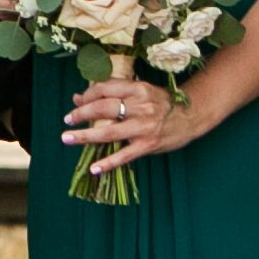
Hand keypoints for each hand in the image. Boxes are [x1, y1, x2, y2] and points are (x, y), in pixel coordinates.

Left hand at [61, 71, 210, 177]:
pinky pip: (124, 155)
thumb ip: (112, 94)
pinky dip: (108, 163)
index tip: (76, 102)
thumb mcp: (140, 92)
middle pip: (102, 108)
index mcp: (137, 89)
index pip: (104, 89)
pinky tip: (94, 169)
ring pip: (108, 132)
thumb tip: (79, 97)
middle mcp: (140, 106)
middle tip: (67, 120)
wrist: (192, 117)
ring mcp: (144, 127)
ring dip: (84, 136)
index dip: (87, 96)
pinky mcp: (148, 145)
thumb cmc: (161, 103)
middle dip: (80, 114)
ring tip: (67, 138)